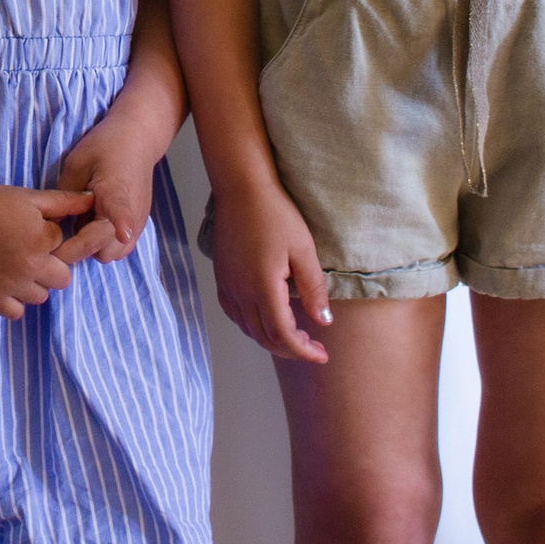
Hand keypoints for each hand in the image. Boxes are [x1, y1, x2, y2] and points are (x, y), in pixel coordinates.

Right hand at [0, 181, 96, 318]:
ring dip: (34, 283)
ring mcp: (10, 285)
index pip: (65, 246)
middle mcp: (30, 267)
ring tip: (15, 263)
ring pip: (41, 296)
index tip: (32, 227)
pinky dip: (15, 300)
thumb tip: (92, 199)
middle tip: (29, 249)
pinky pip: (16, 312)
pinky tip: (6, 281)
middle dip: (51, 264)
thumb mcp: (30, 196)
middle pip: (61, 278)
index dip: (51, 236)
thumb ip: (65, 202)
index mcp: (43, 241)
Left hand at [54, 111, 168, 264]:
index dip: (122, 222)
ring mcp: (137, 223)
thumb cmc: (105, 146)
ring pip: (111, 254)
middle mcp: (132, 212)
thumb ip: (65, 197)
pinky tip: (91, 224)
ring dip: (92, 248)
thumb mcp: (77, 163)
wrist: (138, 139)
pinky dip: (102, 244)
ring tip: (78, 225)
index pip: (121, 209)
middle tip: (59, 234)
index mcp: (115, 190)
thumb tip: (52, 226)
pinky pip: (118, 249)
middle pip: (105, 250)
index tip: (124, 232)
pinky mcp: (137, 227)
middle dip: (80, 249)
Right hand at [209, 179, 332, 362]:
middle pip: (263, 337)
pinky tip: (264, 318)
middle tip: (313, 347)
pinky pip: (233, 312)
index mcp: (263, 287)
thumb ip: (313, 289)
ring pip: (247, 328)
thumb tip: (323, 322)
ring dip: (270, 338)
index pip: (283, 335)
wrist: (241, 188)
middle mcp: (241, 291)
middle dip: (290, 349)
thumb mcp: (304, 250)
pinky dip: (251, 325)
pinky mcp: (221, 276)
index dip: (304, 351)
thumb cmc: (275, 214)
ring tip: (293, 335)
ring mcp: (227, 284)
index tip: (322, 355)